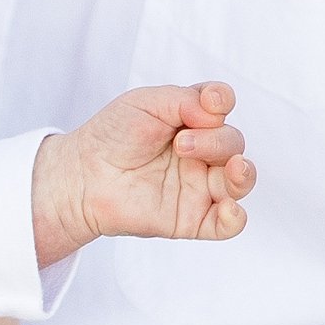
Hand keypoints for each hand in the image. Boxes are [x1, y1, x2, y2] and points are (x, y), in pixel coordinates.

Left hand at [31, 80, 253, 268]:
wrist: (82, 175)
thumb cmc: (111, 136)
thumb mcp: (145, 102)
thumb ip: (185, 99)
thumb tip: (218, 110)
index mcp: (191, 122)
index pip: (222, 108)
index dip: (222, 102)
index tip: (210, 102)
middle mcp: (200, 153)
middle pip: (232, 143)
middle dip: (215, 140)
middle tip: (180, 144)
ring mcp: (198, 186)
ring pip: (239, 181)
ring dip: (243, 173)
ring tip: (232, 168)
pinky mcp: (191, 217)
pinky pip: (226, 225)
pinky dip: (236, 218)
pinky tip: (229, 207)